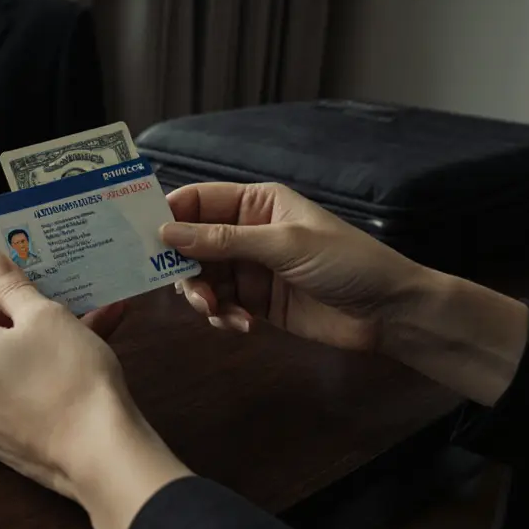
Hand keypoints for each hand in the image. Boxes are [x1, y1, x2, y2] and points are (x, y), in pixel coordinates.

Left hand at [0, 249, 190, 528]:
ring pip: (5, 360)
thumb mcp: (44, 316)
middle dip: (25, 307)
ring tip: (92, 316)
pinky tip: (85, 355)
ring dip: (41, 336)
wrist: (99, 454)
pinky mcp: (2, 438)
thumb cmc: (68, 375)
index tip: (34, 268)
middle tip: (64, 292)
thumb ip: (12, 284)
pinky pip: (16, 390)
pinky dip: (41, 370)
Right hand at [160, 182, 428, 350]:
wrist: (389, 312)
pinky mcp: (256, 303)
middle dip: (184, 269)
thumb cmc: (345, 262)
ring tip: (219, 313)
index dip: (167, 217)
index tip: (140, 241)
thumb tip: (166, 232)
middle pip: (190, 244)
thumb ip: (222, 240)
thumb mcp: (284, 245)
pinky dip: (221, 316)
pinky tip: (241, 327)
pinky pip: (221, 306)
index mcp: (256, 202)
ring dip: (202, 297)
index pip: (196, 201)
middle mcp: (247, 231)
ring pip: (201, 279)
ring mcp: (250, 269)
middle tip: (190, 291)